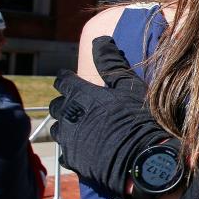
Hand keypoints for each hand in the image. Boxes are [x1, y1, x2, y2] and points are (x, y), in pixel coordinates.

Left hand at [50, 36, 172, 196]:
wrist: (141, 158)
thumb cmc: (138, 118)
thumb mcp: (129, 86)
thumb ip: (111, 63)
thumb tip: (100, 39)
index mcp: (81, 95)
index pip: (63, 81)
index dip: (66, 78)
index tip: (70, 79)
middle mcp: (69, 116)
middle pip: (57, 105)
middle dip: (65, 103)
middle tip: (78, 104)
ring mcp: (69, 139)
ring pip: (57, 129)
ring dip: (66, 125)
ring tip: (79, 126)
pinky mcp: (72, 160)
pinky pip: (64, 151)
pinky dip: (71, 147)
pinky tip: (84, 147)